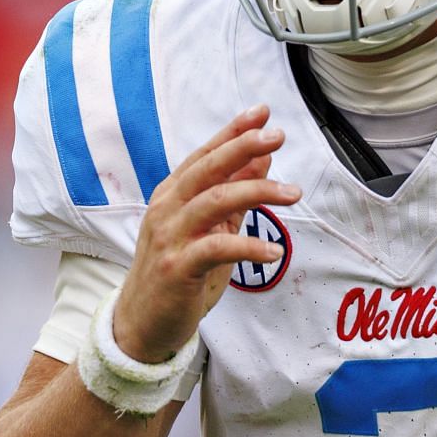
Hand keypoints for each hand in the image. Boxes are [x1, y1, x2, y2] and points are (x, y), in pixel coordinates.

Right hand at [111, 105, 299, 363]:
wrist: (143, 323)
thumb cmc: (180, 272)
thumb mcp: (211, 229)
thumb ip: (233, 194)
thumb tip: (262, 158)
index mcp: (173, 195)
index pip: (205, 155)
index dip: (233, 132)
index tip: (262, 112)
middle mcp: (167, 208)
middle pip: (207, 168)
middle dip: (243, 147)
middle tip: (277, 136)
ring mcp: (169, 236)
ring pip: (214, 201)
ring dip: (257, 192)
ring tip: (294, 193)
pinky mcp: (176, 267)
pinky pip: (216, 248)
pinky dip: (248, 247)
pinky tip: (274, 251)